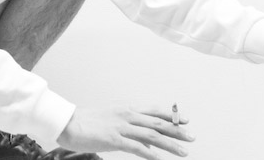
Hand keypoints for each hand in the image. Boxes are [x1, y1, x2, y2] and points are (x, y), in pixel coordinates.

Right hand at [58, 105, 194, 158]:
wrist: (71, 122)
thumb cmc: (91, 123)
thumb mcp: (115, 123)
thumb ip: (133, 132)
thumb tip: (149, 143)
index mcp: (128, 109)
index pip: (155, 112)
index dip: (171, 116)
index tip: (186, 120)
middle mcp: (128, 115)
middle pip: (158, 123)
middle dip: (177, 130)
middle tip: (192, 137)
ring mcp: (122, 127)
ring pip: (152, 134)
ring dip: (170, 143)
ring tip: (184, 151)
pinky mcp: (114, 139)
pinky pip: (136, 147)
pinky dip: (149, 152)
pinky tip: (160, 158)